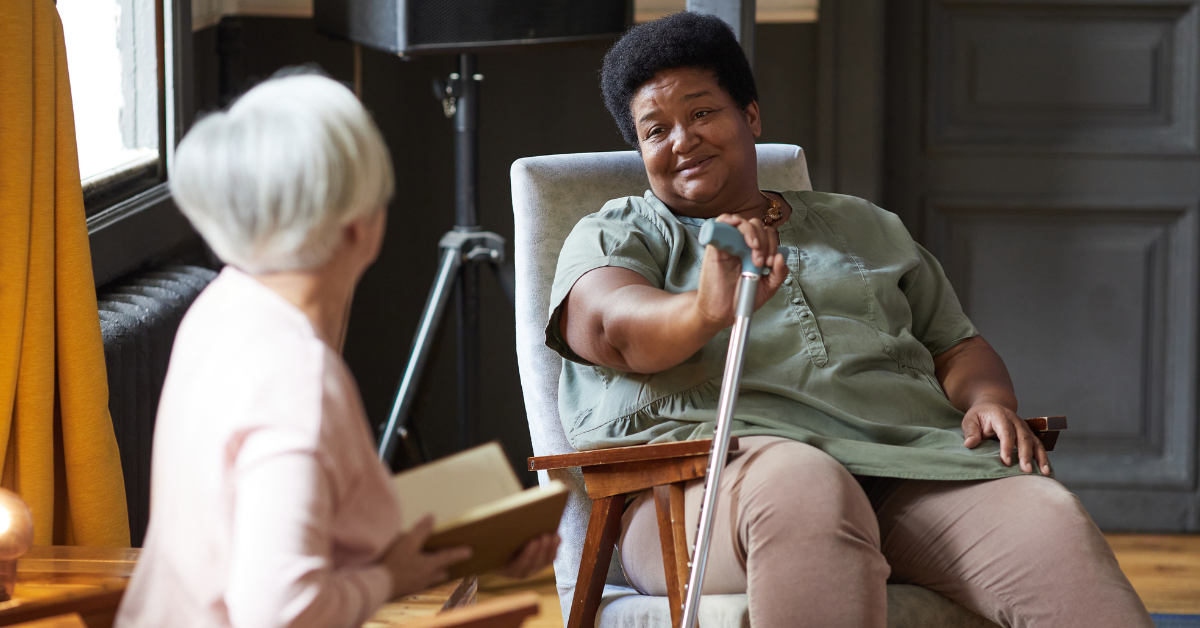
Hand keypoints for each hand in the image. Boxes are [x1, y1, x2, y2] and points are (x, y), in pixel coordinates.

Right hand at [382, 515, 471, 598]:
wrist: (378, 586)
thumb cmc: (394, 563)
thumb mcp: (407, 543)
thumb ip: (421, 530)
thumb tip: (432, 517)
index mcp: (430, 565)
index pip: (448, 557)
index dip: (459, 553)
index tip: (469, 551)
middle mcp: (426, 577)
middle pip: (440, 572)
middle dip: (444, 566)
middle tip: (446, 560)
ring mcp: (416, 586)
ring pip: (430, 579)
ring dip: (432, 573)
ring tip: (428, 567)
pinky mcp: (405, 590)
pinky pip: (417, 583)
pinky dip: (418, 577)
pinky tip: (410, 574)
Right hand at [498, 534, 559, 579]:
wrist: (497, 553)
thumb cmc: (493, 546)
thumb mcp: (493, 546)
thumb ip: (494, 542)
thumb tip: (487, 525)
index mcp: (507, 570)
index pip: (520, 565)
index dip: (528, 554)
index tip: (533, 541)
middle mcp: (521, 572)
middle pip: (535, 563)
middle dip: (542, 549)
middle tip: (545, 535)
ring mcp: (532, 569)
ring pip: (545, 562)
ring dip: (551, 548)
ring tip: (553, 535)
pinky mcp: (541, 563)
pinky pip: (550, 558)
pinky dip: (554, 547)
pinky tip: (556, 537)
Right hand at [694, 214, 787, 328]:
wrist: (722, 312)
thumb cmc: (741, 298)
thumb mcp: (767, 287)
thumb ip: (778, 273)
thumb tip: (781, 257)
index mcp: (755, 252)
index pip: (767, 234)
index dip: (772, 244)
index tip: (769, 263)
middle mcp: (742, 245)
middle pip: (756, 225)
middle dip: (764, 241)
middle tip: (760, 261)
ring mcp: (729, 244)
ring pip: (741, 222)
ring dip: (750, 232)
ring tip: (753, 249)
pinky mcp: (715, 246)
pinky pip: (720, 223)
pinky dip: (728, 219)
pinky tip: (735, 225)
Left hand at [962, 402, 1049, 474]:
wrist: (992, 406)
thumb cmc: (980, 416)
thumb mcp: (970, 420)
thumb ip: (970, 431)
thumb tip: (969, 444)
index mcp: (1001, 416)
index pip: (1006, 432)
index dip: (1007, 447)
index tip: (1006, 462)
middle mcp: (1016, 421)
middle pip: (1023, 438)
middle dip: (1025, 455)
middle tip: (1025, 470)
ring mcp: (1024, 428)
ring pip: (1034, 442)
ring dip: (1040, 457)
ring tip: (1043, 472)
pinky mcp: (1029, 435)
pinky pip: (1038, 446)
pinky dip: (1043, 457)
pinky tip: (1045, 470)